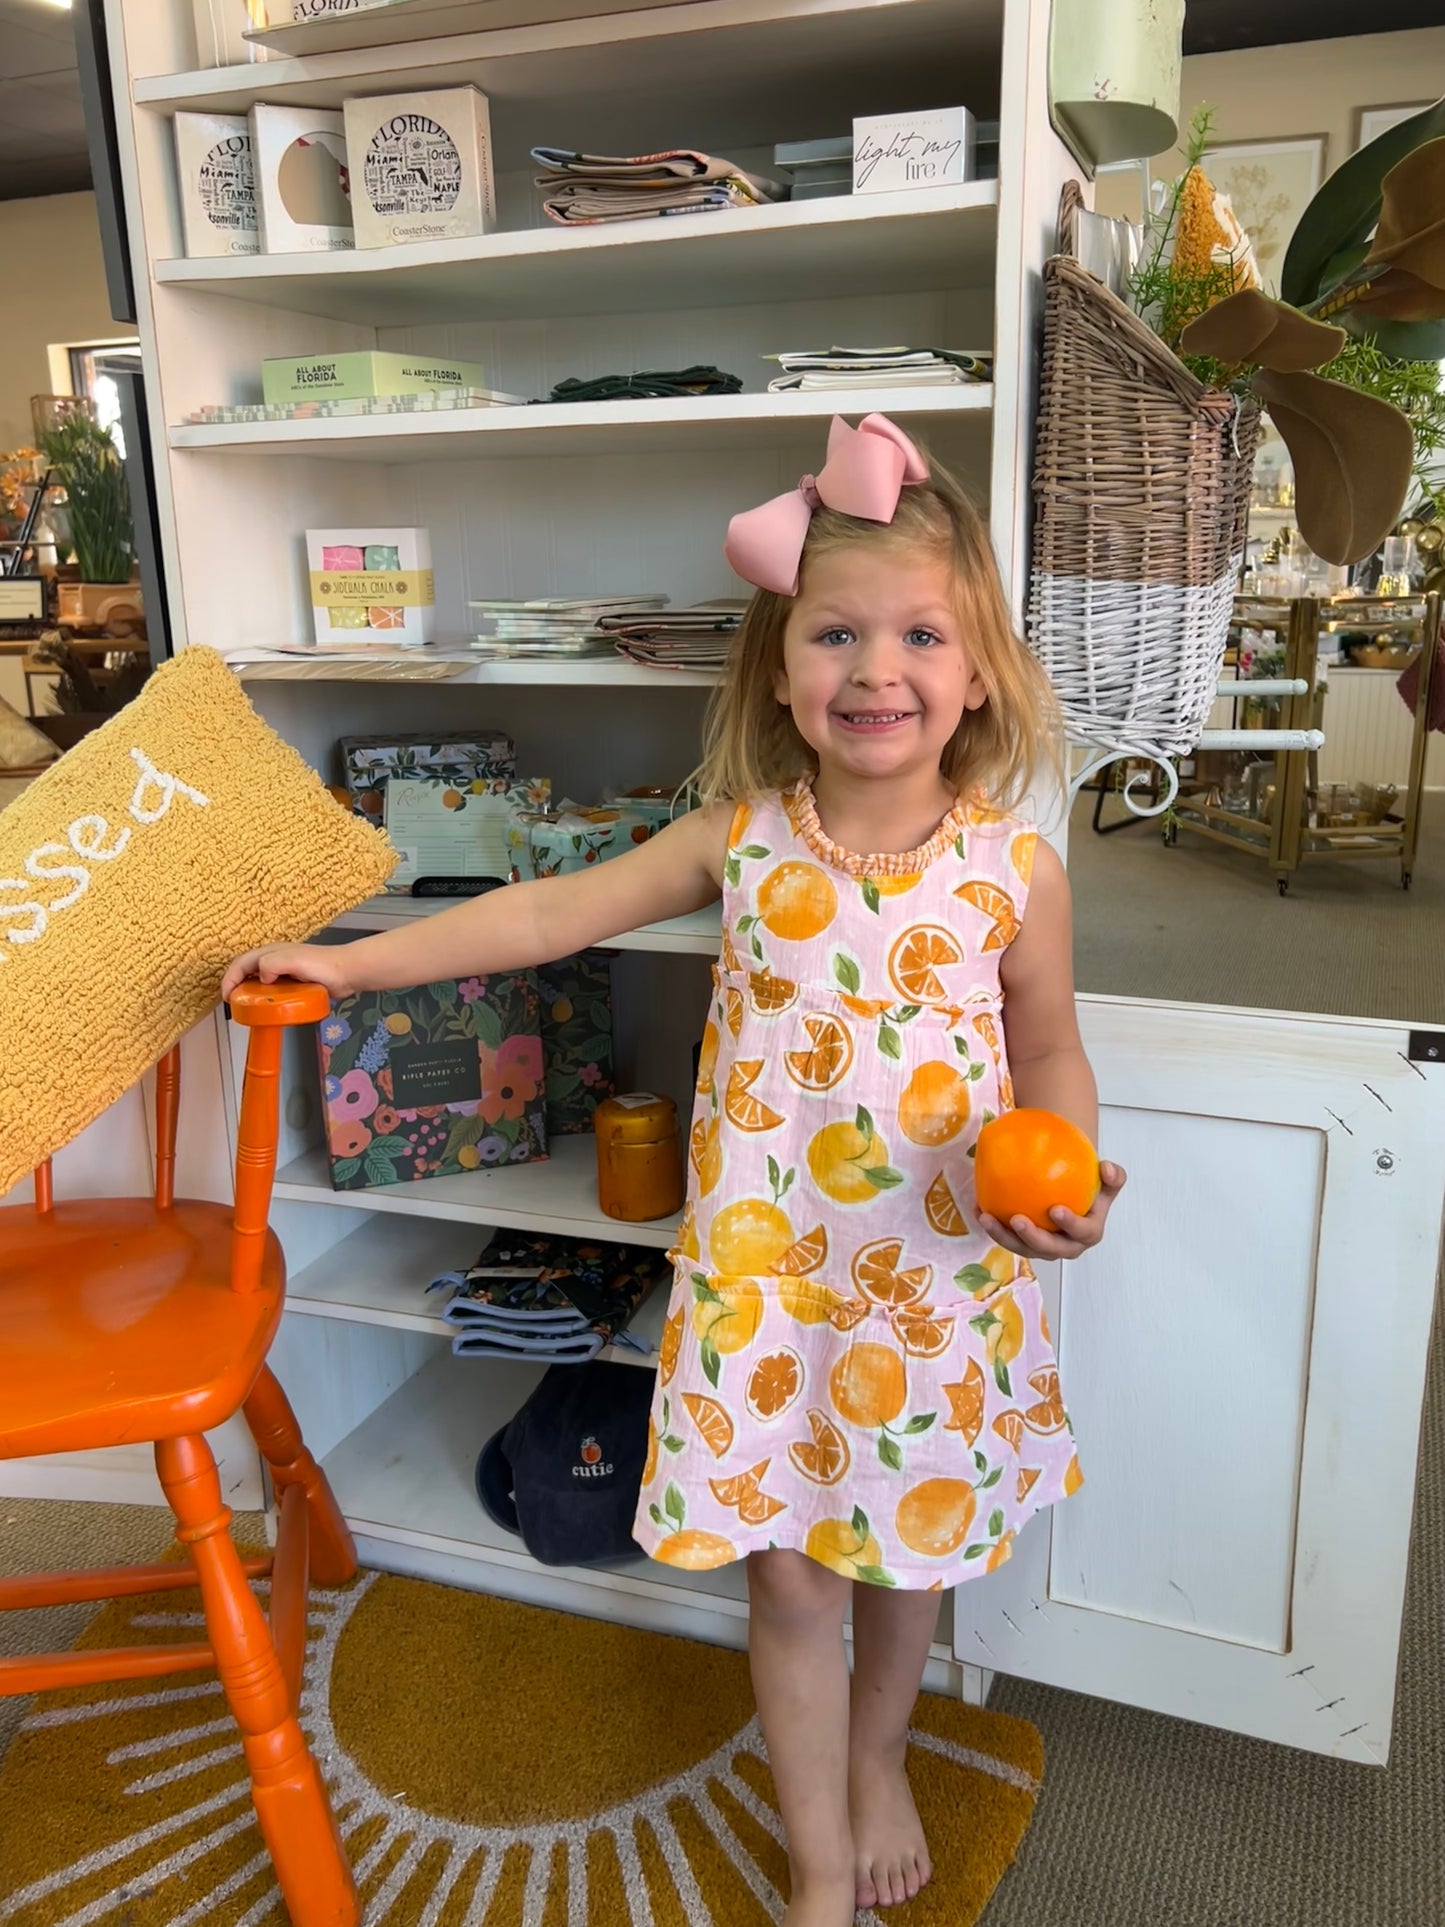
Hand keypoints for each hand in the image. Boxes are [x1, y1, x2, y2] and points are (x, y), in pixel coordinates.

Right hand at [220, 943, 354, 1003]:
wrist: (347, 972)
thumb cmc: (322, 964)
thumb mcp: (291, 960)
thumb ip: (271, 964)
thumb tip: (261, 977)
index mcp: (270, 952)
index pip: (240, 963)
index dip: (229, 979)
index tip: (227, 996)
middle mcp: (275, 960)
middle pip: (246, 971)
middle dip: (236, 985)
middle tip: (234, 1003)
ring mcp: (284, 972)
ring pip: (258, 981)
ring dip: (250, 992)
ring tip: (247, 1006)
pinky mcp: (294, 983)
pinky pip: (273, 990)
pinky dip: (265, 998)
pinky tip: (268, 1008)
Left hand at [977, 1161, 1126, 1262]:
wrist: (1072, 1192)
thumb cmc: (1089, 1187)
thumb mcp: (1105, 1180)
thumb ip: (1113, 1176)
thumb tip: (1107, 1168)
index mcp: (1088, 1233)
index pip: (1083, 1233)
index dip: (1071, 1225)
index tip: (1055, 1209)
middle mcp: (1066, 1246)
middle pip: (1049, 1249)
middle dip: (1032, 1238)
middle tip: (1016, 1219)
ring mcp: (1043, 1248)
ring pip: (1023, 1249)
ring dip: (1004, 1236)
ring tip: (988, 1218)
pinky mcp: (1024, 1244)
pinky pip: (1007, 1238)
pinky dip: (993, 1227)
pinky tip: (979, 1209)